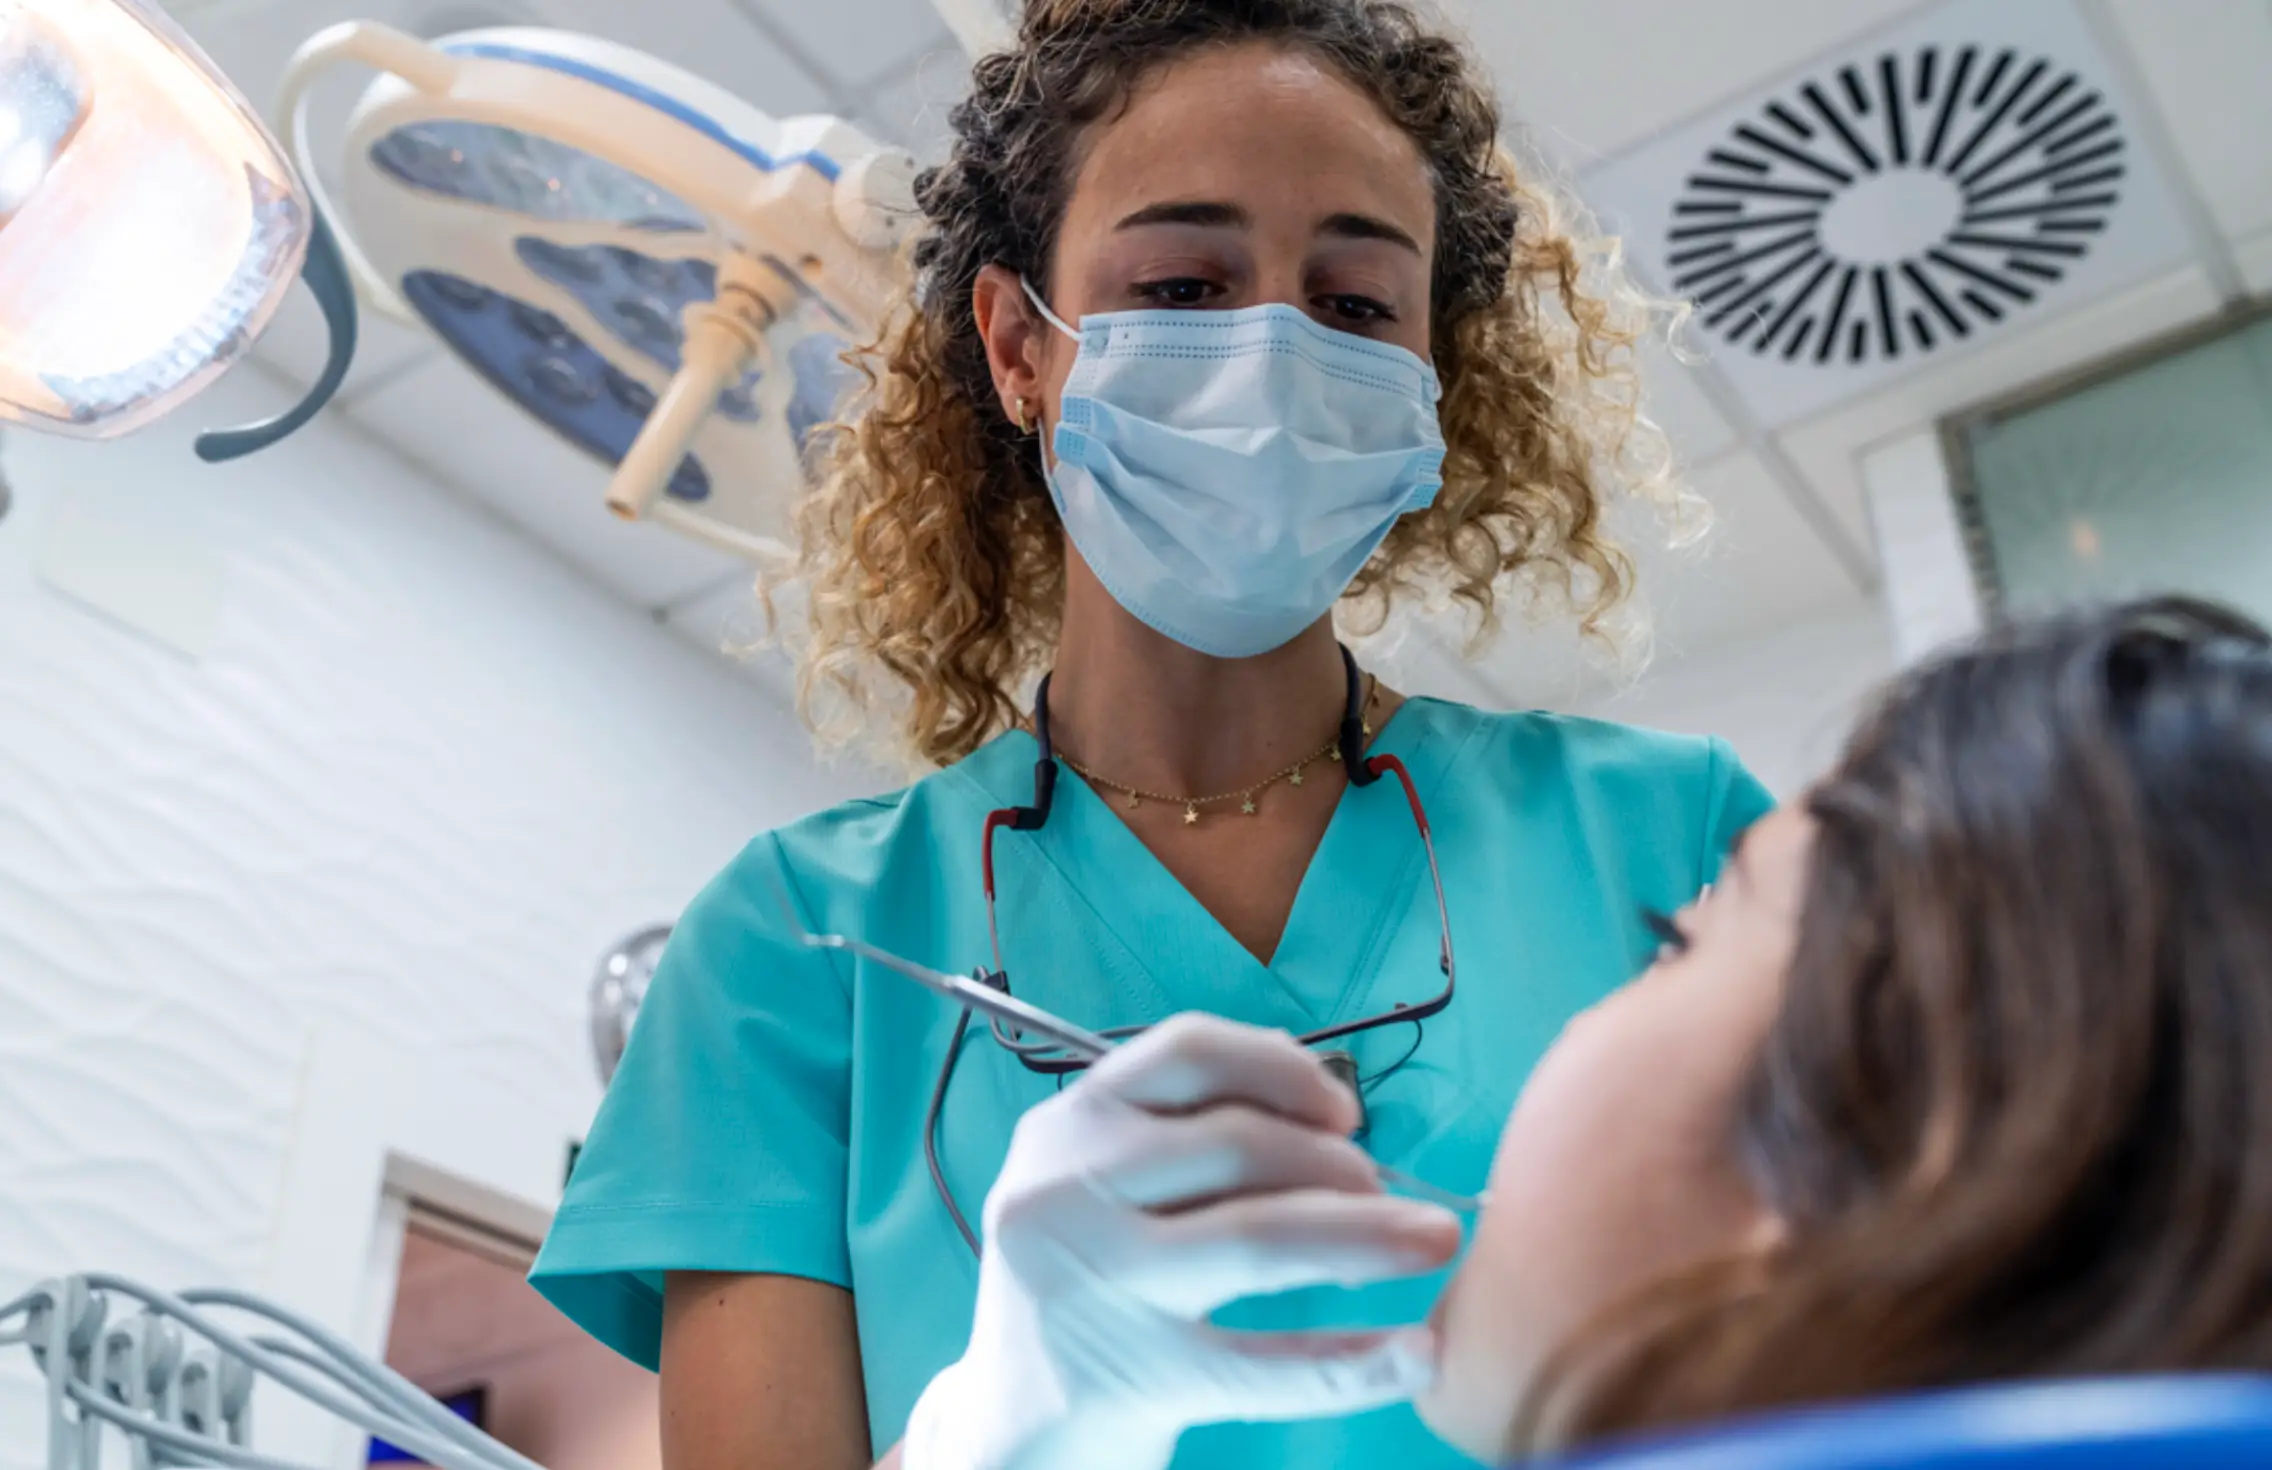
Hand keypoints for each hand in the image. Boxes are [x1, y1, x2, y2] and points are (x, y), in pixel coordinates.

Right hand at [900, 1014, 1461, 1469]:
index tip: (1344, 1112)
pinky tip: (1419, 1356)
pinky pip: (1269, 1364)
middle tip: (1388, 1196)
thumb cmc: (1085, 1282)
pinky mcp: (1134, 1377)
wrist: (1013, 1429)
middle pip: (1239, 1146)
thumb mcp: (1096, 1185)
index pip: (1186, 1053)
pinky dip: (1357, 1361)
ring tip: (1435, 1241)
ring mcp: (1097, 1286)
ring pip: (1260, 1240)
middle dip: (1338, 1165)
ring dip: (1368, 1234)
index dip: (1283, 1068)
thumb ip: (1180, 1132)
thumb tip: (1324, 1095)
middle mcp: (1067, 1192)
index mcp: (1066, 1126)